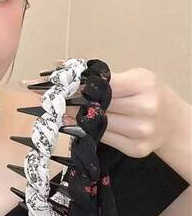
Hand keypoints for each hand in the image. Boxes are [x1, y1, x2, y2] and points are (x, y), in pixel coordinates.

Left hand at [20, 64, 180, 158]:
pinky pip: (103, 139)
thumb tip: (61, 66)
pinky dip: (85, 131)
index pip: (102, 84)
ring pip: (96, 124)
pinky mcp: (136, 149)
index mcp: (144, 84)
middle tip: (42, 96)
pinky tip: (71, 124)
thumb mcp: (134, 76)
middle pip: (97, 104)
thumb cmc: (149, 93)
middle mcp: (144, 108)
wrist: (173, 122)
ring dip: (72, 117)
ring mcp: (141, 132)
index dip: (75, 84)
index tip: (50, 82)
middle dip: (68, 100)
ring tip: (54, 110)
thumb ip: (102, 76)